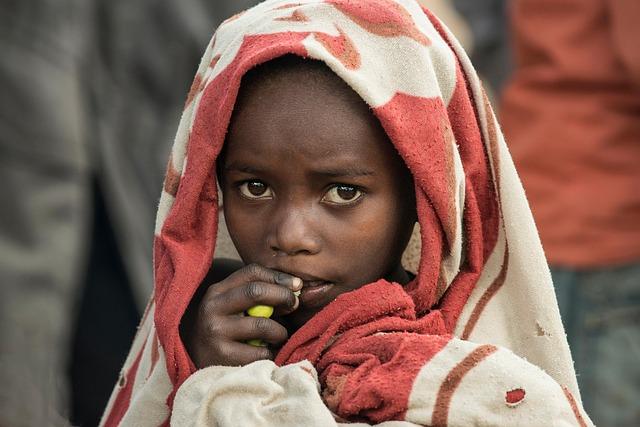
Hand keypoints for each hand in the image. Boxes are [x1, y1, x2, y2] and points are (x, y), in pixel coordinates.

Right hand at [182, 263, 301, 367]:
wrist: (198, 366)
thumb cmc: (226, 332)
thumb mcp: (232, 307)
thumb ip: (256, 295)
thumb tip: (296, 288)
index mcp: (217, 291)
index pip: (251, 272)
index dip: (279, 277)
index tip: (297, 285)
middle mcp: (212, 308)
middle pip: (256, 292)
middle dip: (283, 296)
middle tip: (295, 305)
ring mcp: (215, 332)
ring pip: (262, 324)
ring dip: (280, 332)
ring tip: (279, 336)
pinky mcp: (222, 356)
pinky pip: (261, 351)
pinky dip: (270, 353)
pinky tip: (265, 353)